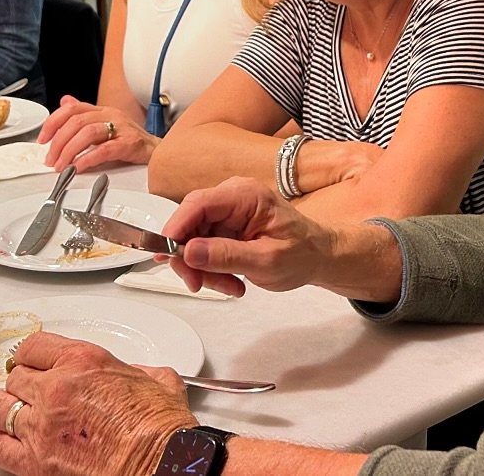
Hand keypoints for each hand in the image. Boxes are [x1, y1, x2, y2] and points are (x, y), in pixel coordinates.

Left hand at [0, 332, 194, 475]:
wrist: (160, 465)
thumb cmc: (160, 430)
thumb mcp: (157, 380)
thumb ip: (138, 371)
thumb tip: (135, 375)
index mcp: (83, 361)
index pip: (34, 346)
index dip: (30, 355)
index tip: (30, 362)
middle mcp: (56, 389)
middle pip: (15, 377)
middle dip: (21, 384)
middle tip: (29, 391)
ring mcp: (41, 427)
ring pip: (0, 409)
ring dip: (6, 410)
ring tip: (14, 414)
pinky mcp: (34, 463)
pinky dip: (0, 444)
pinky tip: (10, 442)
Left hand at [39, 98, 157, 168]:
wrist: (158, 152)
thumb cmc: (131, 141)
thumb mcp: (105, 124)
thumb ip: (83, 115)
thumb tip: (64, 102)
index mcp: (103, 110)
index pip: (72, 109)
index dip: (53, 123)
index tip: (43, 139)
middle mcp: (111, 115)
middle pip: (77, 121)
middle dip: (58, 142)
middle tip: (51, 159)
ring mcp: (122, 128)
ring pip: (88, 133)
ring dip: (69, 151)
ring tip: (62, 166)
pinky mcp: (130, 144)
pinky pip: (105, 149)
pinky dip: (88, 159)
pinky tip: (79, 167)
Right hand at [163, 177, 339, 298]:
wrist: (318, 256)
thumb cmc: (302, 252)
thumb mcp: (267, 260)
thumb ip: (227, 255)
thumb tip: (190, 251)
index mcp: (246, 195)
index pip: (198, 203)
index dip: (176, 227)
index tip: (165, 253)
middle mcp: (233, 197)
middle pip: (190, 222)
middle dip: (189, 257)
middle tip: (197, 283)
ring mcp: (228, 212)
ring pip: (194, 239)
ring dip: (204, 269)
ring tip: (230, 287)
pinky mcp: (225, 227)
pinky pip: (204, 248)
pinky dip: (212, 269)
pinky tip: (232, 282)